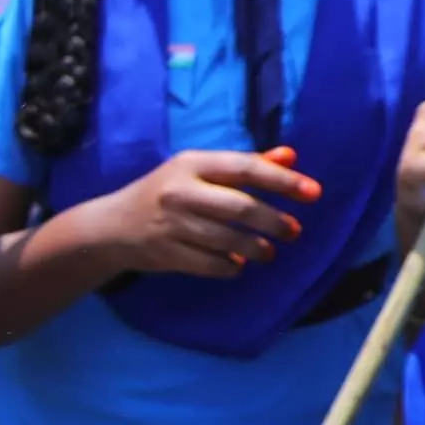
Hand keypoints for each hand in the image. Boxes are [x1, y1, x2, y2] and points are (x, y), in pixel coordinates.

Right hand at [81, 146, 319, 278]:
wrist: (110, 227)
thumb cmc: (163, 193)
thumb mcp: (198, 171)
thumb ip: (244, 165)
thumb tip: (290, 156)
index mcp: (191, 164)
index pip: (245, 169)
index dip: (283, 181)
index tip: (314, 193)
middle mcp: (180, 192)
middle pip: (240, 207)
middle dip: (274, 222)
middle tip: (294, 231)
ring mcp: (171, 225)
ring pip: (228, 240)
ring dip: (257, 248)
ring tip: (269, 252)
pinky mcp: (166, 253)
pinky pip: (210, 265)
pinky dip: (231, 267)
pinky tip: (238, 264)